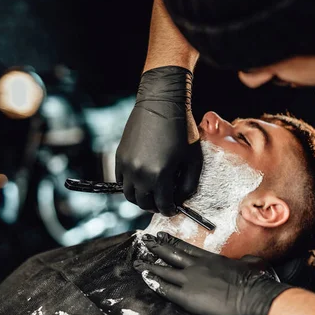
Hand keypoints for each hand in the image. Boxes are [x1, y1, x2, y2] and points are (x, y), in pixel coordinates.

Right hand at [115, 66, 202, 215]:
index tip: (173, 209)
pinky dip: (130, 185)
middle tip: (163, 203)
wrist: (162, 104)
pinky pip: (121, 180)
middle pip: (144, 203)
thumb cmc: (182, 131)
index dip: (169, 210)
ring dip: (141, 198)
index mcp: (160, 175)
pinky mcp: (120, 156)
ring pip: (129, 195)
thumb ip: (188, 184)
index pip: (162, 205)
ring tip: (151, 193)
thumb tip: (180, 200)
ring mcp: (127, 165)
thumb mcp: (193, 159)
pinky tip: (142, 180)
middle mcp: (140, 173)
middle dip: (155, 207)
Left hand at [133, 232, 292, 314]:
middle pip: (171, 254)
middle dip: (157, 248)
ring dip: (150, 266)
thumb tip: (252, 261)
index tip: (162, 236)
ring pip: (164, 270)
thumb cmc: (254, 281)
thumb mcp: (251, 264)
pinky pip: (165, 289)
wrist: (251, 297)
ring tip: (138, 262)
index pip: (186, 248)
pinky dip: (154, 283)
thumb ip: (246, 261)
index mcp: (211, 258)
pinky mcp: (186, 297)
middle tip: (145, 242)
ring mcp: (190, 280)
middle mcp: (197, 266)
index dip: (172, 242)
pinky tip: (146, 279)